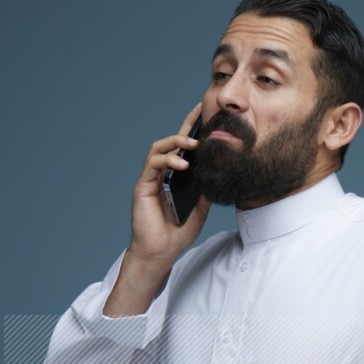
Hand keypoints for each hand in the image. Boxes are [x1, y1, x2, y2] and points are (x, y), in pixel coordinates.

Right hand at [128, 101, 211, 270]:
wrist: (161, 252)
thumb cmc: (177, 232)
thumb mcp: (200, 208)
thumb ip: (206, 189)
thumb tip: (220, 171)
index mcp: (176, 177)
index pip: (185, 149)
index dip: (195, 131)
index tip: (209, 116)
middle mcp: (163, 174)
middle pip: (173, 142)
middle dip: (187, 124)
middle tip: (201, 111)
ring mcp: (152, 178)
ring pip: (160, 148)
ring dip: (176, 142)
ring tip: (192, 143)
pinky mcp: (143, 185)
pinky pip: (153, 165)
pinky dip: (167, 160)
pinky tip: (181, 164)